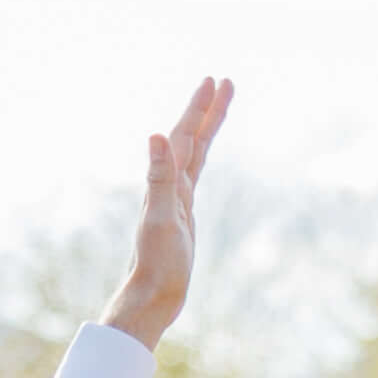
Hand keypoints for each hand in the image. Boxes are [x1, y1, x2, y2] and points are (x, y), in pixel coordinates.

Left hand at [97, 76, 234, 345]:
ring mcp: (177, 198)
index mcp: (166, 182)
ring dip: (207, 128)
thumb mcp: (160, 218)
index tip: (213, 82)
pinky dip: (201, 157)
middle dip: (207, 110)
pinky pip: (195, 174)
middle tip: (225, 81)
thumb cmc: (156, 262)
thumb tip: (155, 135)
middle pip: (192, 138)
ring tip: (221, 105)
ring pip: (195, 153)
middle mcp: (169, 185)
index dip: (198, 109)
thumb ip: (158, 176)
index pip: (184, 136)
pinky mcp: (183, 213)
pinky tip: (201, 154)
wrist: (152, 295)